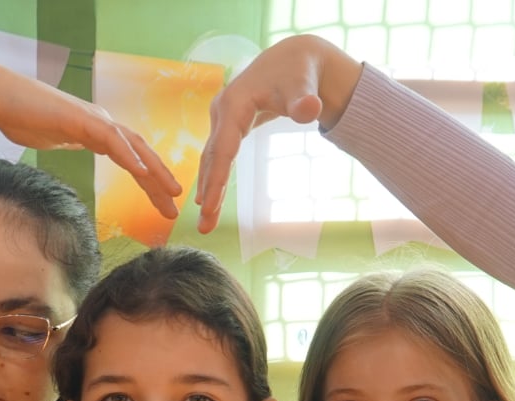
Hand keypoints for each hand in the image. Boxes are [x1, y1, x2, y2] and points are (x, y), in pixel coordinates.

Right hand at [0, 60, 179, 218]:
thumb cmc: (22, 116)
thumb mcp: (55, 138)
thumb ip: (71, 144)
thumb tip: (76, 155)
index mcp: (98, 132)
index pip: (132, 158)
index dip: (150, 181)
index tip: (164, 204)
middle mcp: (101, 124)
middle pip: (140, 153)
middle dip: (161, 180)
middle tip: (177, 206)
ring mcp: (92, 119)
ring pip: (133, 146)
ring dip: (155, 170)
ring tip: (172, 192)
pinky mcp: (79, 119)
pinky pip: (109, 138)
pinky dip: (128, 155)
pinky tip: (141, 171)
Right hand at [195, 35, 364, 232]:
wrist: (296, 60)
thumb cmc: (299, 74)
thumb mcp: (303, 86)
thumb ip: (304, 100)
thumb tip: (310, 110)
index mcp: (234, 104)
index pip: (222, 148)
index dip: (216, 178)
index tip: (210, 206)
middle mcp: (222, 111)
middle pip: (213, 157)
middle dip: (208, 192)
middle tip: (205, 225)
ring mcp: (223, 118)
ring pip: (212, 158)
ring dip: (208, 189)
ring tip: (206, 221)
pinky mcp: (229, 124)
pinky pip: (219, 155)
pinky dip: (214, 177)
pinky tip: (209, 198)